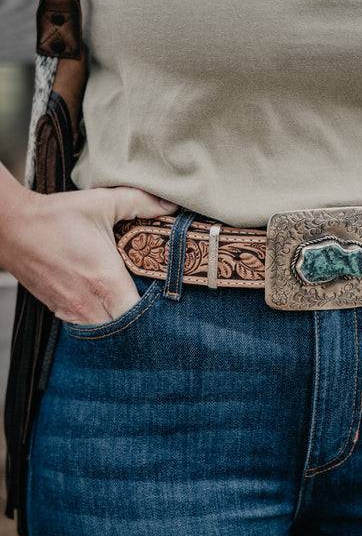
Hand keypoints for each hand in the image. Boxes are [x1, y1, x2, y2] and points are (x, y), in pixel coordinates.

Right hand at [3, 185, 177, 324]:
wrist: (10, 227)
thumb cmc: (55, 216)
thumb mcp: (101, 202)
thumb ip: (140, 203)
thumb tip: (171, 204)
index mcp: (104, 279)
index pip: (139, 314)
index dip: (155, 312)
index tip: (163, 299)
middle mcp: (89, 302)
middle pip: (126, 329)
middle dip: (142, 320)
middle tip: (152, 302)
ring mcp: (72, 310)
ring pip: (106, 332)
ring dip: (120, 323)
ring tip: (131, 304)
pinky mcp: (59, 310)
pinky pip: (87, 327)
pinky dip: (100, 321)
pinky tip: (107, 303)